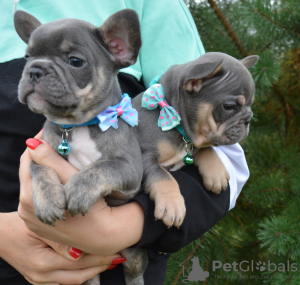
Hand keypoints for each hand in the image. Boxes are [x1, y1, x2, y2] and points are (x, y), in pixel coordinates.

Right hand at [0, 211, 121, 284]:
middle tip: (118, 258)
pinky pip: (65, 280)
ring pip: (73, 281)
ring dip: (92, 272)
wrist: (0, 235)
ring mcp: (39, 280)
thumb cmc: (20, 225)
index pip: (79, 264)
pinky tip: (90, 266)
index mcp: (43, 262)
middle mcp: (42, 275)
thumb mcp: (40, 228)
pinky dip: (80, 274)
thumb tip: (81, 251)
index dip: (100, 259)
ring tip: (109, 262)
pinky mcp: (39, 279)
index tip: (117, 253)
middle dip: (101, 267)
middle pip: (79, 276)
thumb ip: (59, 240)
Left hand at [19, 133, 143, 254]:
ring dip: (44, 167)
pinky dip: (48, 181)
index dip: (40, 143)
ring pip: (34, 182)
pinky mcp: (39, 223)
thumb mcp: (74, 181)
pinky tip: (61, 174)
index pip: (29, 161)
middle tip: (56, 139)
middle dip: (41, 154)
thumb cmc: (97, 207)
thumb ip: (52, 161)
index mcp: (31, 199)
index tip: (50, 131)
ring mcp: (31, 219)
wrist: (108, 237)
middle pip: (30, 172)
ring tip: (60, 154)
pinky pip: (39, 194)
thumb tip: (31, 143)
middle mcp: (26, 211)